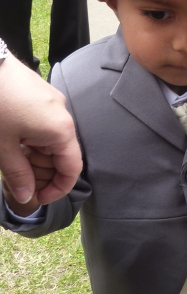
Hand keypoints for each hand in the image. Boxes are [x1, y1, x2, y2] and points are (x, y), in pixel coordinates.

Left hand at [0, 53, 81, 205]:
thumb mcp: (3, 147)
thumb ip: (18, 174)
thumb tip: (27, 197)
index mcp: (60, 130)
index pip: (72, 169)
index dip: (58, 189)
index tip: (39, 198)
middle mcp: (63, 116)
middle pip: (62, 155)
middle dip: (42, 174)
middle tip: (18, 183)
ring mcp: (53, 103)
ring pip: (51, 141)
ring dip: (35, 158)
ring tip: (11, 163)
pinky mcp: (41, 95)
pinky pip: (44, 125)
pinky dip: (32, 141)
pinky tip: (13, 144)